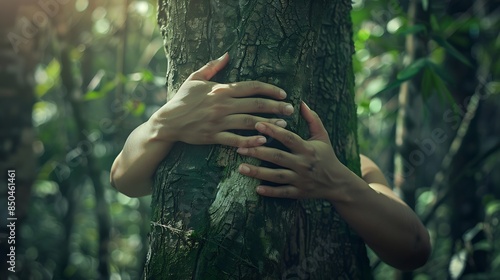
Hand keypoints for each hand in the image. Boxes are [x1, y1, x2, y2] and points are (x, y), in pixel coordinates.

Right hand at [150, 53, 294, 146]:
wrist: (167, 122)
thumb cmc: (182, 99)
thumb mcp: (195, 79)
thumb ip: (212, 66)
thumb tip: (227, 54)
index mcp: (220, 90)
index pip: (251, 87)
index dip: (269, 89)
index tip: (283, 93)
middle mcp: (222, 105)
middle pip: (255, 104)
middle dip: (276, 106)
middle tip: (290, 109)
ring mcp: (218, 121)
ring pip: (249, 122)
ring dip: (268, 123)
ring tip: (284, 125)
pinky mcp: (214, 136)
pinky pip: (235, 139)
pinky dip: (249, 140)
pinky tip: (263, 140)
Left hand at [236, 102, 347, 199]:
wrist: (338, 183)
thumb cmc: (326, 155)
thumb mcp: (322, 136)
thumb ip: (312, 119)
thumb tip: (301, 102)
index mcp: (307, 149)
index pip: (288, 138)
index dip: (273, 131)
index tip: (257, 124)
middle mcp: (303, 164)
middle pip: (277, 157)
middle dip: (258, 152)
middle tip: (240, 148)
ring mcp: (300, 180)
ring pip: (276, 176)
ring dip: (258, 172)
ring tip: (241, 168)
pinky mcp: (299, 193)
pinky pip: (282, 193)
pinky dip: (270, 192)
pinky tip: (256, 188)